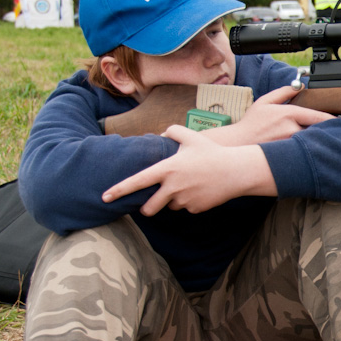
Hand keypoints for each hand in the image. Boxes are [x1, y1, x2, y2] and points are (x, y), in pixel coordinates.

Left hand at [102, 125, 276, 215]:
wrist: (236, 171)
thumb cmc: (212, 153)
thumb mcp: (192, 137)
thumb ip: (173, 131)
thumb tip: (161, 133)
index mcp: (167, 169)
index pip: (137, 182)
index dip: (119, 190)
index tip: (104, 197)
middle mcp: (172, 187)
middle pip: (150, 207)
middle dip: (147, 208)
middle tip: (149, 205)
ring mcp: (184, 200)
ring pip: (171, 206)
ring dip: (174, 200)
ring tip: (190, 186)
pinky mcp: (196, 209)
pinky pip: (187, 208)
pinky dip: (190, 202)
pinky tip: (202, 191)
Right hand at [205, 85, 334, 145]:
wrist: (238, 145)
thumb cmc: (251, 124)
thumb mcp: (265, 102)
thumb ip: (283, 92)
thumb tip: (298, 86)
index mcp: (288, 114)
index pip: (318, 116)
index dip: (332, 119)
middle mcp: (291, 129)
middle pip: (318, 131)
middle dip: (329, 132)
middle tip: (339, 132)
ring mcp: (290, 144)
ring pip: (312, 143)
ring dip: (320, 142)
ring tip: (328, 143)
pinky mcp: (288, 156)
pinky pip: (304, 154)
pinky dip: (310, 152)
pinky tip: (314, 153)